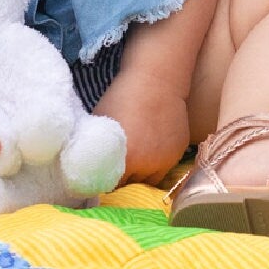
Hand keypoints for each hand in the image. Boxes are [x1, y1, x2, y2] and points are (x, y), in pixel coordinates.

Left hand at [94, 69, 191, 184]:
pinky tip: (148, 147)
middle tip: (114, 167)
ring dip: (139, 175)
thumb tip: (89, 169)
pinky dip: (155, 163)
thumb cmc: (121, 98)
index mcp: (124, 160)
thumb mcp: (101, 125)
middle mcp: (148, 166)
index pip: (109, 188)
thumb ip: (97, 153)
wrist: (156, 80)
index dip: (103, 182)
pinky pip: (163, 168)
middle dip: (121, 180)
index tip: (98, 177)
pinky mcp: (179, 153)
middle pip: (130, 188)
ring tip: (132, 159)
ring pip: (148, 181)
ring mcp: (166, 161)